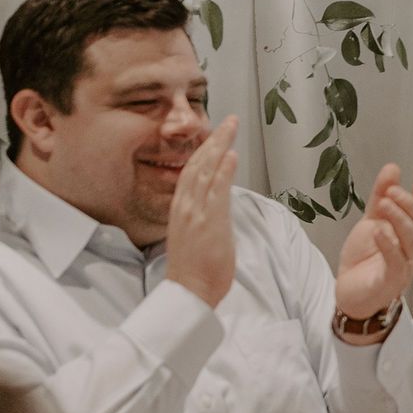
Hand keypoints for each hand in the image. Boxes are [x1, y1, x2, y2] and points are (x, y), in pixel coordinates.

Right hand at [166, 116, 239, 307]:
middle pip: (198, 164)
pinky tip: (231, 155)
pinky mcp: (208, 222)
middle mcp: (185, 206)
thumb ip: (206, 213)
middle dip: (214, 140)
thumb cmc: (195, 268)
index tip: (216, 134)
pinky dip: (223, 171)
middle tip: (228, 121)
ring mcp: (196, 213)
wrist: (189, 291)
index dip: (205, 150)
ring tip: (230, 127)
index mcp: (181, 208)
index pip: (192, 171)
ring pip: (205, 171)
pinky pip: (216, 191)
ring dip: (219, 147)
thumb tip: (218, 200)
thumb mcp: (197, 234)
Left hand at [335, 164, 412, 319]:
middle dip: (410, 205)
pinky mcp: (390, 282)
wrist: (348, 291)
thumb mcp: (373, 220)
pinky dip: (389, 245)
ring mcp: (406, 268)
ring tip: (383, 204)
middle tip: (391, 192)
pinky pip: (396, 263)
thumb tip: (393, 168)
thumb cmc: (365, 258)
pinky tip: (378, 230)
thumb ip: (382, 196)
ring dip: (400, 219)